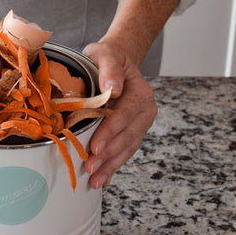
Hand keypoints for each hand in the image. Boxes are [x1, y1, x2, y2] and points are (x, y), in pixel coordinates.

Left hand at [81, 41, 156, 188]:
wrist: (114, 60)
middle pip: (127, 136)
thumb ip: (109, 68)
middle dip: (108, 155)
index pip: (124, 116)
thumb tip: (113, 88)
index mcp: (140, 93)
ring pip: (126, 148)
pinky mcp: (132, 131)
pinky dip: (113, 165)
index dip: (110, 132)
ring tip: (95, 180)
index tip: (95, 146)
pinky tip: (103, 178)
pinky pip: (124, 150)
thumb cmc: (106, 57)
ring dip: (110, 166)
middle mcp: (145, 110)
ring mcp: (140, 123)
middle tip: (90, 168)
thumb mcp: (105, 53)